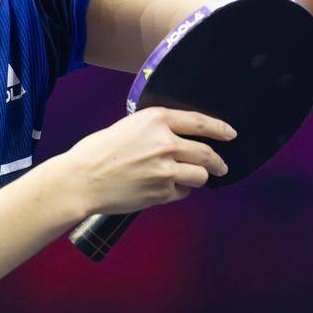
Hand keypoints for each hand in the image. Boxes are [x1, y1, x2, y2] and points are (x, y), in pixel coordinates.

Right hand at [60, 107, 235, 216]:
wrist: (81, 180)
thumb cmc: (98, 152)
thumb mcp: (128, 126)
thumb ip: (155, 129)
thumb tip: (177, 138)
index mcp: (156, 120)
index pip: (200, 122)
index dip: (220, 128)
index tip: (231, 134)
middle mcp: (165, 142)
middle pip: (206, 153)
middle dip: (218, 162)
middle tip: (222, 166)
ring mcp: (166, 169)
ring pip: (200, 175)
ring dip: (198, 178)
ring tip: (188, 178)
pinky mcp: (161, 192)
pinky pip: (182, 192)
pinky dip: (178, 191)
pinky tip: (165, 189)